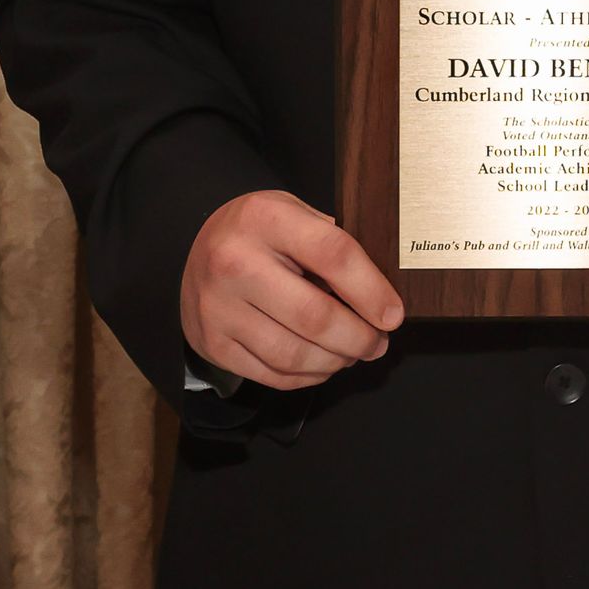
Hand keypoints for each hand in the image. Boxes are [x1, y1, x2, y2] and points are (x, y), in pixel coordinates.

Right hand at [180, 188, 403, 390]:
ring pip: (294, 354)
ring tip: (352, 354)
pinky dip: (307, 377)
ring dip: (335, 361)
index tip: (393, 315)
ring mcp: (219, 307)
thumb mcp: (293, 212)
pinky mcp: (213, 343)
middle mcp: (235, 262)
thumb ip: (331, 242)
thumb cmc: (259, 232)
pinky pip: (272, 374)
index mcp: (265, 218)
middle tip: (378, 343)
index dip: (372, 291)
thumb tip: (381, 295)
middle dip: (358, 338)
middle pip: (315, 316)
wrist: (195, 250)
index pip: (333, 255)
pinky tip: (322, 364)